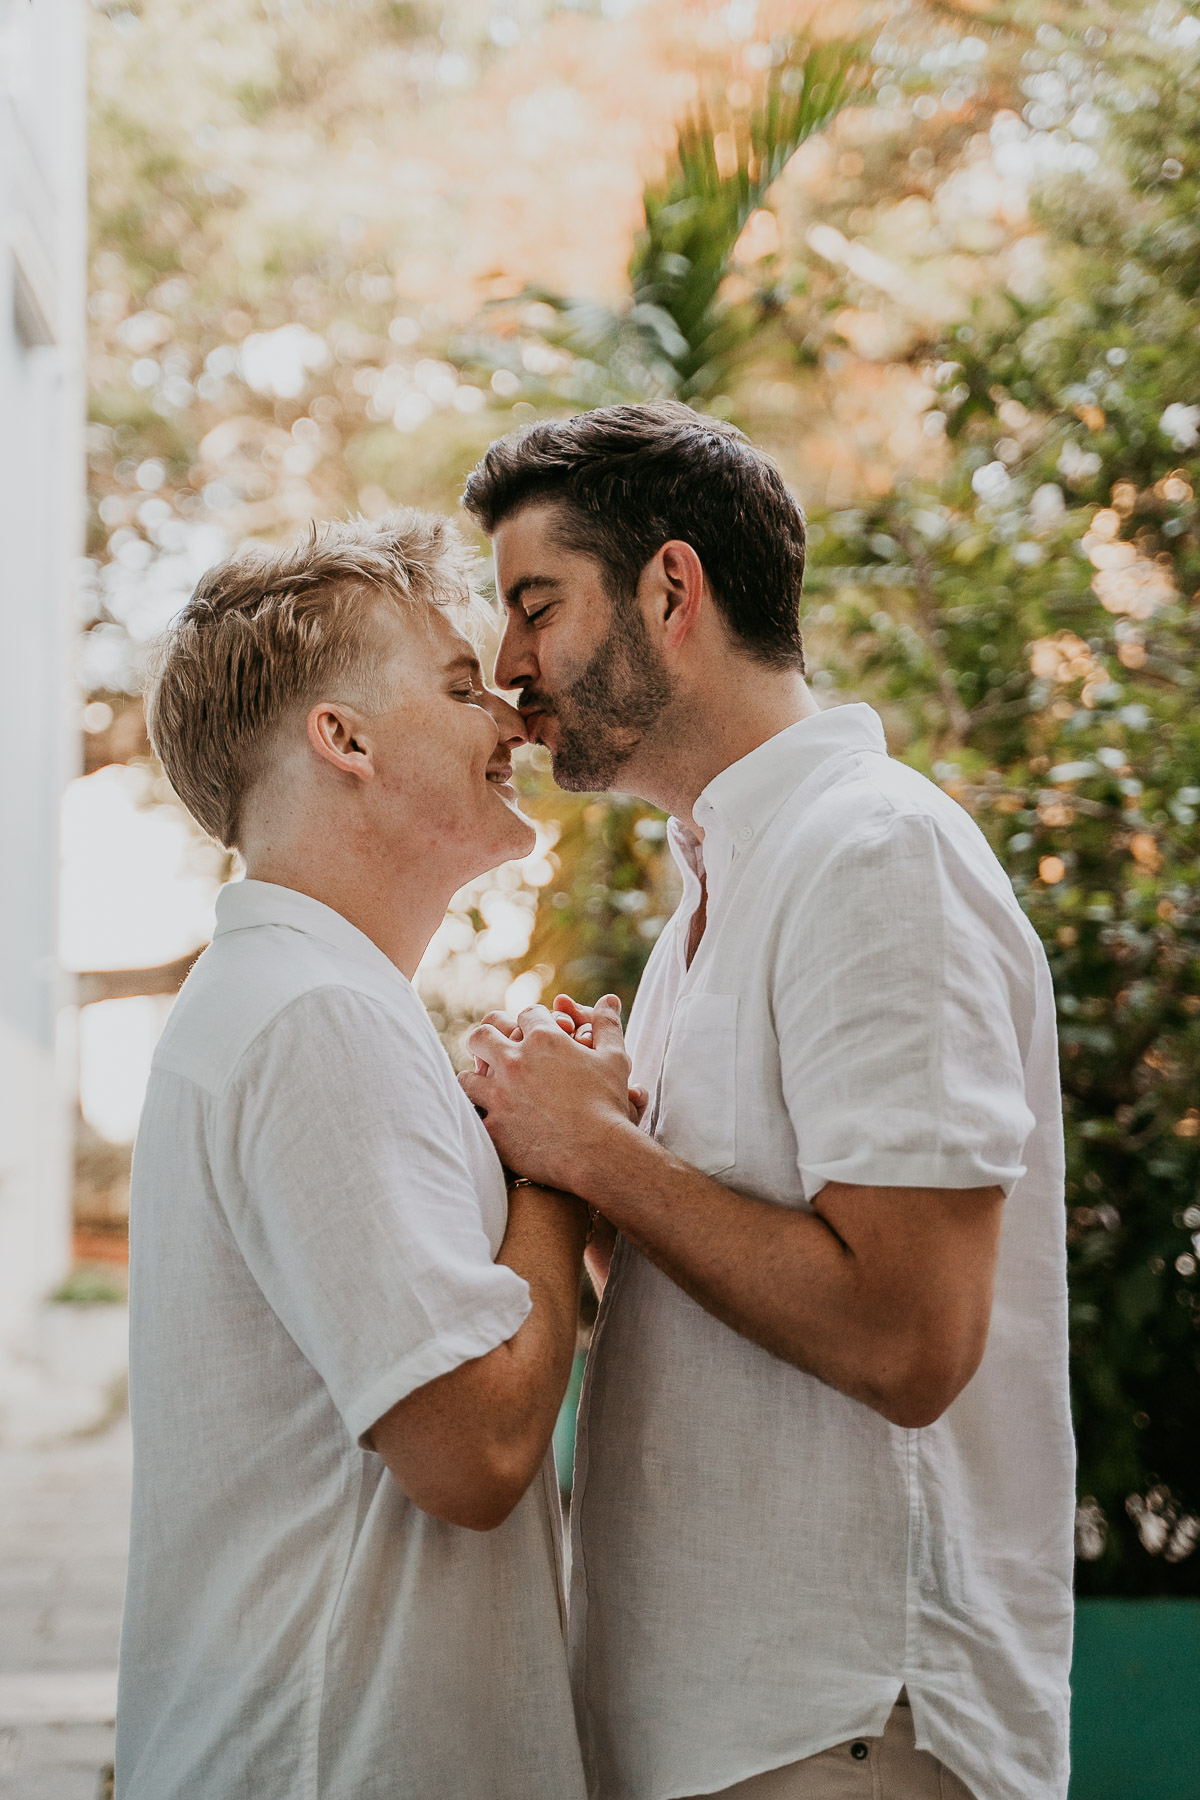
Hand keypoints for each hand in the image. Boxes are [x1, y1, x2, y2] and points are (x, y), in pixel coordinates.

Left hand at [460, 995, 636, 1191]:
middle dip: (487, 1038)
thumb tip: (610, 998)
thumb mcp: (615, 1058)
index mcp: (544, 1040)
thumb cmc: (609, 1104)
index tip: (532, 1030)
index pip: (525, 1015)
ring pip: (467, 1076)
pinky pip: (471, 1116)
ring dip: (475, 1078)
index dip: (530, 1020)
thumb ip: (607, 1024)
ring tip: (483, 1084)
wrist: (598, 1153)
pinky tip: (483, 1116)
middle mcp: (514, 1062)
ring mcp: (499, 1095)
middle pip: (483, 1035)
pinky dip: (477, 1115)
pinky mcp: (493, 1127)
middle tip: (492, 1048)